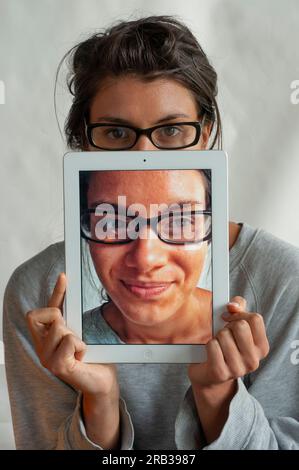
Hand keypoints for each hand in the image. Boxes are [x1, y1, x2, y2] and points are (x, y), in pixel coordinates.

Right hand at [26, 273, 118, 397]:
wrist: (102, 382)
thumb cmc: (93, 357)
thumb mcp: (81, 332)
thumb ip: (72, 316)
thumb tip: (73, 293)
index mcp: (46, 338)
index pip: (42, 311)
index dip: (55, 293)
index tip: (64, 277)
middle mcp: (41, 348)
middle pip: (42, 315)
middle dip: (58, 317)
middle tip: (72, 333)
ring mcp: (47, 358)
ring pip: (59, 328)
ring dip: (75, 336)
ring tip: (79, 350)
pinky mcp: (58, 366)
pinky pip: (69, 341)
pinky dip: (80, 346)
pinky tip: (81, 357)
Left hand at [188, 296, 269, 388]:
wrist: (210, 375)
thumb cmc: (227, 345)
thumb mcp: (237, 325)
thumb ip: (239, 308)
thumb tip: (233, 305)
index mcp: (262, 347)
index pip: (255, 319)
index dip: (239, 314)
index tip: (230, 319)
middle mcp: (253, 360)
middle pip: (240, 326)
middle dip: (228, 327)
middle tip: (224, 336)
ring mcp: (238, 369)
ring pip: (224, 335)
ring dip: (217, 337)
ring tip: (218, 346)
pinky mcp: (220, 373)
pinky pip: (212, 345)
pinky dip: (209, 345)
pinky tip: (211, 353)